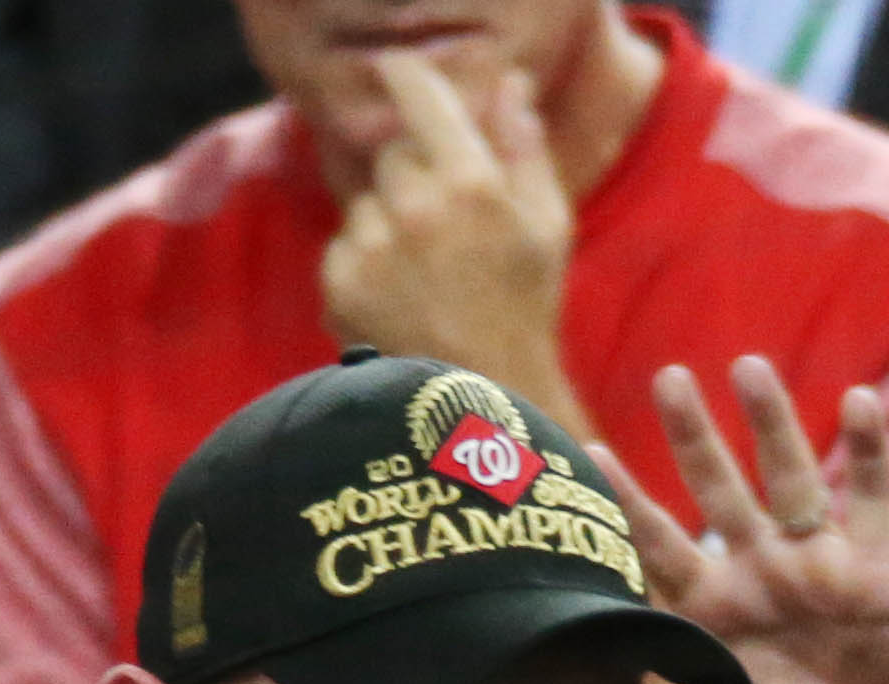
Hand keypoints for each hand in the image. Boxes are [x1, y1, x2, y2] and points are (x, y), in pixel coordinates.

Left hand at [323, 56, 578, 424]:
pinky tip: (398, 300)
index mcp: (473, 184)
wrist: (483, 405)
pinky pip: (343, 247)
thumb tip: (508, 85)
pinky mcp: (340, 283)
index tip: (400, 74)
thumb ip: (524, 149)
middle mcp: (417, 207)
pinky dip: (363, 267)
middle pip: (391, 153)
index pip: (418, 93)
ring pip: (365, 203)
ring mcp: (372, 246)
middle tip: (441, 223)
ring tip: (423, 275)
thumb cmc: (525, 313)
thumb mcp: (548, 228)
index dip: (405, 77)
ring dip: (387, 225)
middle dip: (412, 175)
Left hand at [602, 358, 888, 683]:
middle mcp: (758, 570)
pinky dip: (869, 451)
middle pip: (719, 494)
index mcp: (713, 610)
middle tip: (667, 378)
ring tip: (749, 367)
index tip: (588, 454)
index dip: (627, 506)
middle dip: (693, 439)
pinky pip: (871, 497)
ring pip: (790, 480)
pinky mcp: (875, 562)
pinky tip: (860, 401)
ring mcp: (816, 560)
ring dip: (773, 425)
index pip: (660, 549)